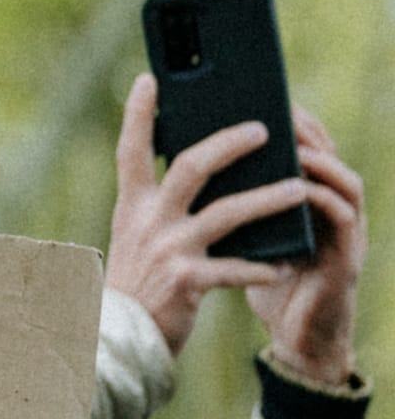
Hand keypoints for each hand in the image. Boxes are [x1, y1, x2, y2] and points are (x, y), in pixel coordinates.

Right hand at [106, 74, 311, 356]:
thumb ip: (160, 208)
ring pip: (226, 213)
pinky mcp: (186, 283)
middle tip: (262, 130)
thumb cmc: (137, 284)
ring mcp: (169, 251)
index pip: (131, 150)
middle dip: (229, 144)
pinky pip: (231, 269)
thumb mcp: (137, 238)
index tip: (148, 79)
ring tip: (299, 190)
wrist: (118, 339)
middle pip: (192, 167)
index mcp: (133, 207)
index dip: (139, 114)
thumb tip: (198, 175)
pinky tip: (279, 265)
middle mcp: (149, 222)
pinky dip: (257, 267)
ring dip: (267, 199)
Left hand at [244, 108, 365, 383]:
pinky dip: (324, 201)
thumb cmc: (266, 282)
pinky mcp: (346, 261)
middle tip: (279, 108)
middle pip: (327, 154)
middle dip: (306, 128)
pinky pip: (343, 222)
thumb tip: (180, 162)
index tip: (260, 93)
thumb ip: (227, 202)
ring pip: (344, 183)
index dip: (288, 119)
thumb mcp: (242, 235)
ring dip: (321, 160)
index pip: (302, 147)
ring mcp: (343, 234)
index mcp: (303, 198)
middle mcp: (329, 209)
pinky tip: (303, 189)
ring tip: (294, 143)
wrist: (295, 341)